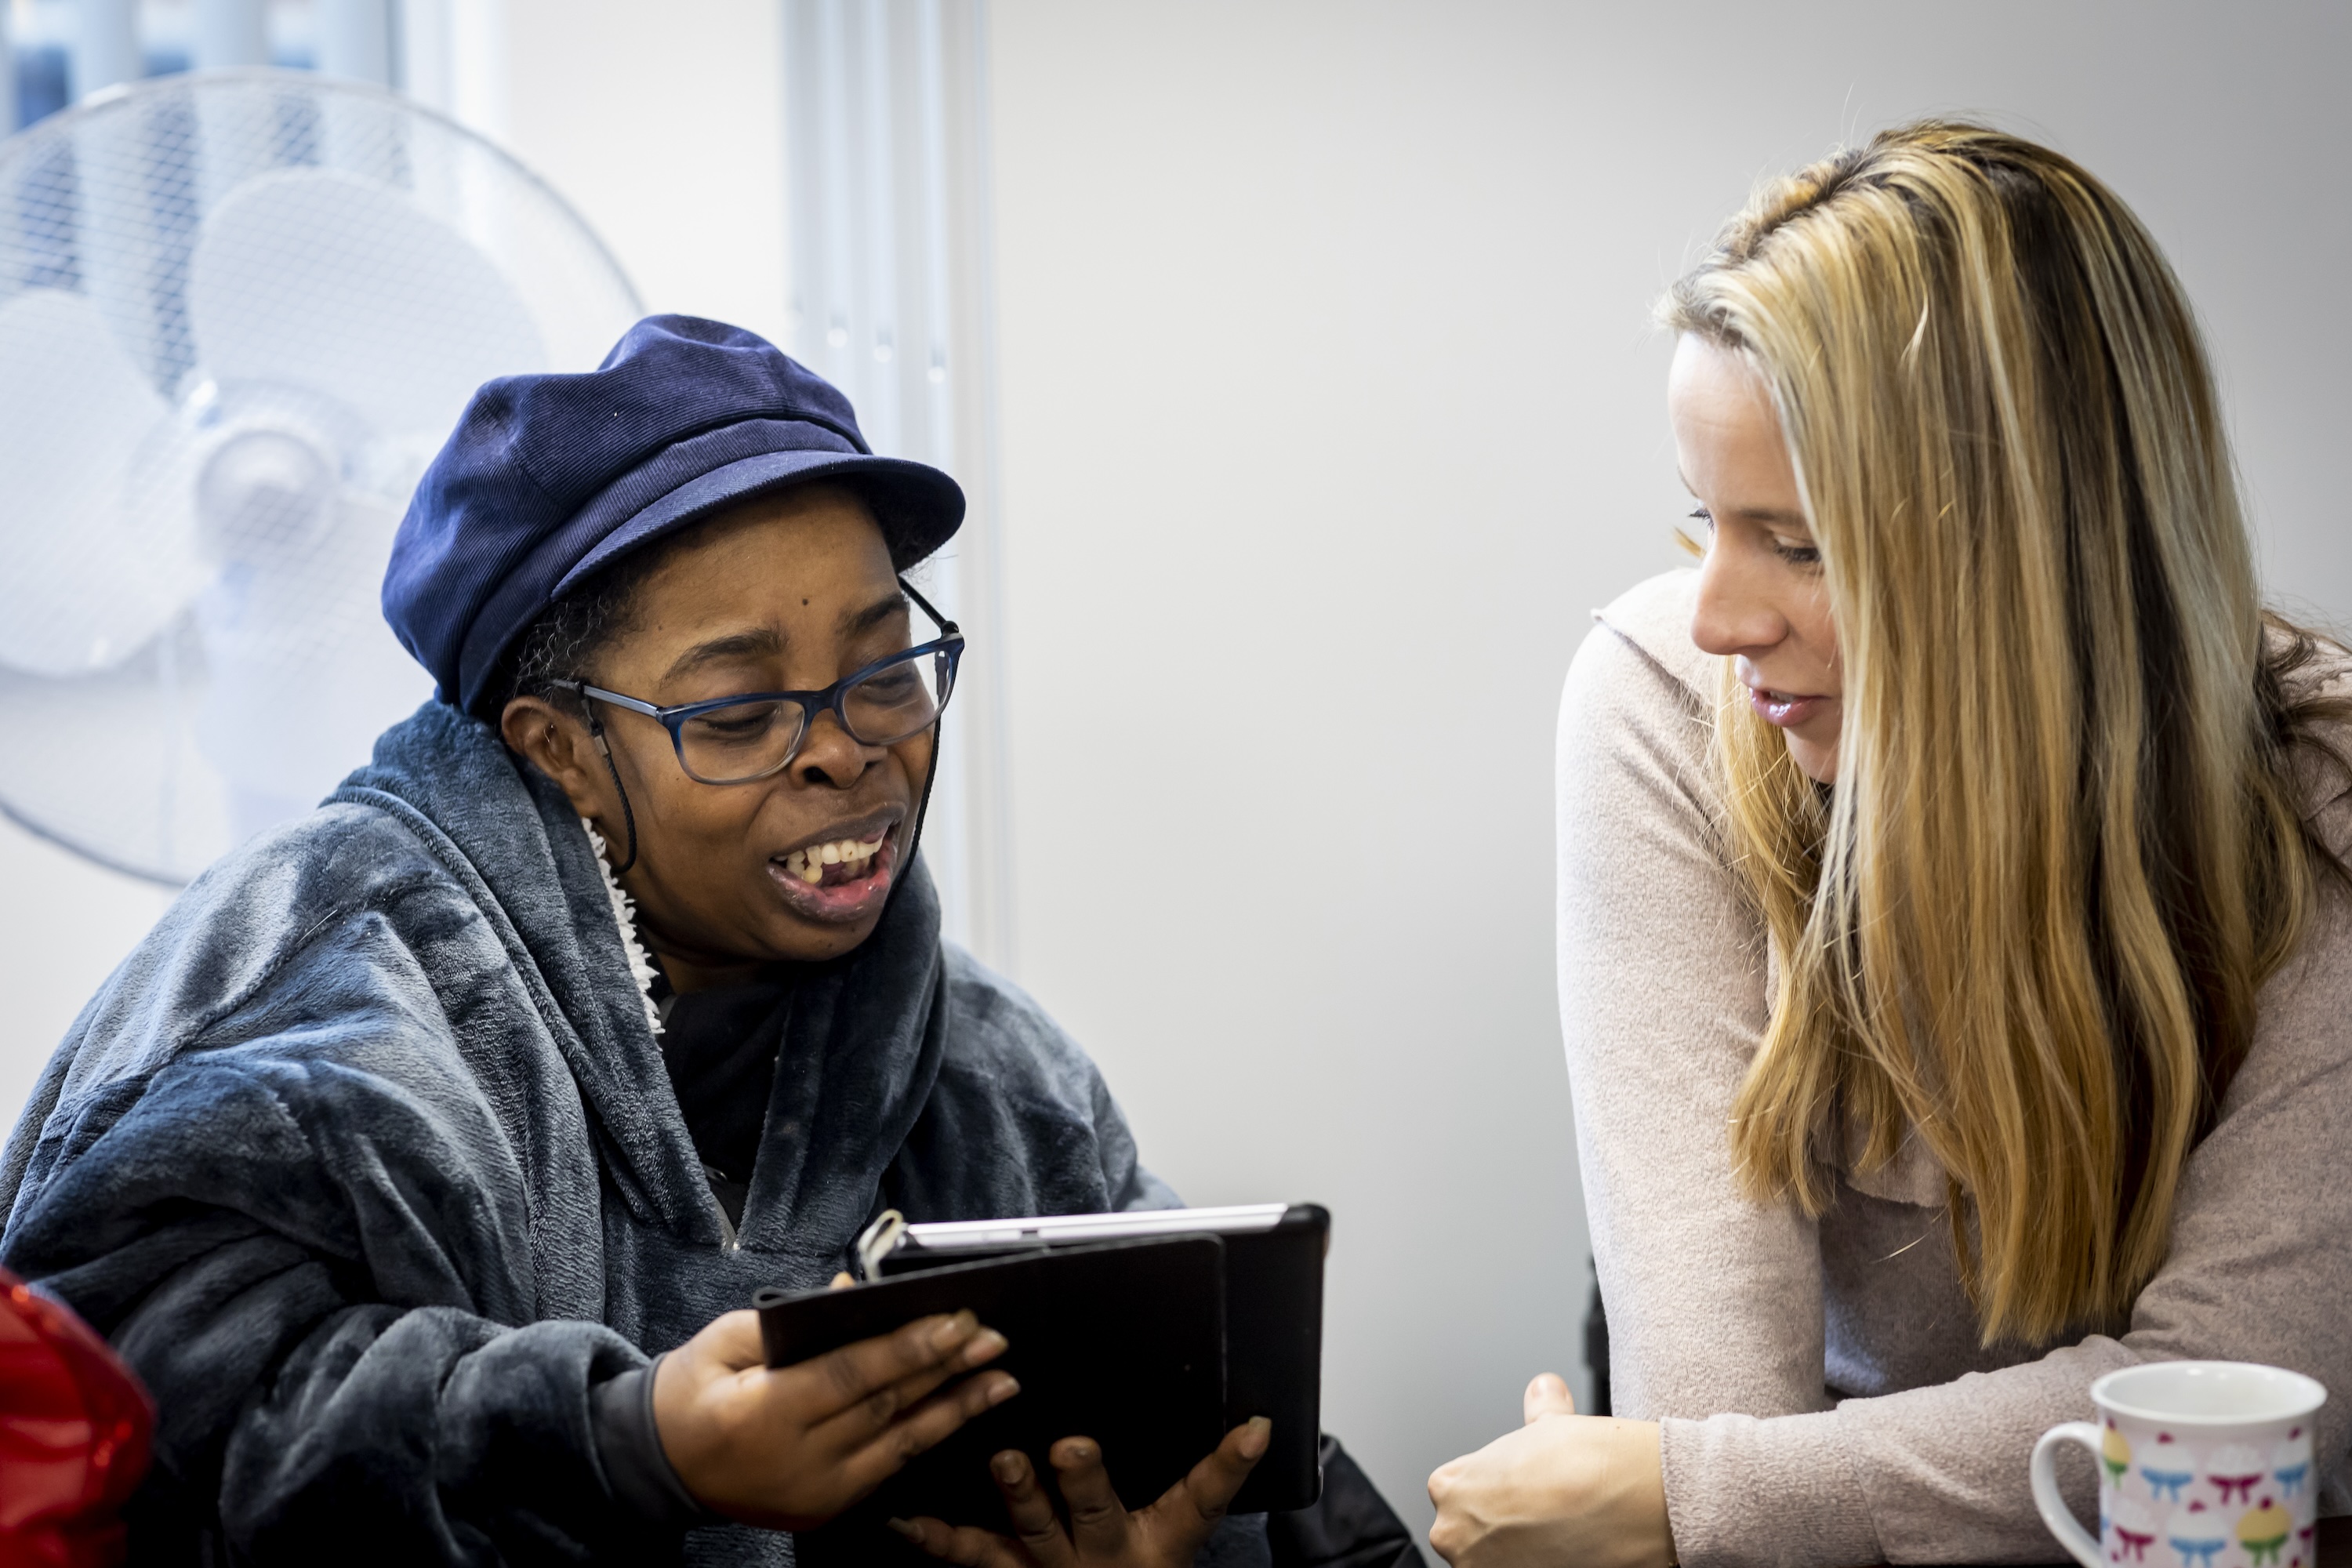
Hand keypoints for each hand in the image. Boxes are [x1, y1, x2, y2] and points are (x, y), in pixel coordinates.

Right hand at [653, 1306, 1017, 1528]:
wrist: (663, 1467)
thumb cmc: (692, 1392)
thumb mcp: (725, 1341)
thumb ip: (790, 1318)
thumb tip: (853, 1292)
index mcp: (763, 1414)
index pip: (852, 1375)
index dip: (909, 1347)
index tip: (959, 1320)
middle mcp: (796, 1461)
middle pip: (885, 1407)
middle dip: (946, 1370)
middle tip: (993, 1338)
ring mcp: (815, 1493)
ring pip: (900, 1444)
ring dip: (957, 1409)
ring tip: (1002, 1379)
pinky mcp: (826, 1510)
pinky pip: (889, 1469)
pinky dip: (929, 1437)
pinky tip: (962, 1412)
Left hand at [894, 1417, 1271, 1567]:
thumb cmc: (1139, 1563)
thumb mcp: (1179, 1525)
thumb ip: (1212, 1476)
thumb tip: (1256, 1427)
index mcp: (1157, 1538)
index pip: (1200, 1498)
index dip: (1224, 1466)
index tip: (1247, 1431)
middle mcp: (1103, 1553)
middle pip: (1098, 1514)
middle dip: (1085, 1482)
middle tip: (1072, 1447)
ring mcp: (1050, 1566)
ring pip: (1032, 1529)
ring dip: (1019, 1495)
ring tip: (1006, 1461)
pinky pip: (969, 1554)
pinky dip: (935, 1536)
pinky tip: (906, 1518)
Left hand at [1427, 1373, 1673, 1567]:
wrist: (1635, 1502)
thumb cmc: (1589, 1463)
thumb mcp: (1552, 1424)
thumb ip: (1537, 1409)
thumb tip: (1543, 1389)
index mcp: (1451, 1488)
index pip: (1459, 1492)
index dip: (1497, 1491)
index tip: (1525, 1489)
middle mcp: (1454, 1535)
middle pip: (1471, 1532)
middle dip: (1502, 1527)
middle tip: (1545, 1515)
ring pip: (1494, 1562)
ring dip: (1519, 1554)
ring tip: (1561, 1535)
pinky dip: (1542, 1566)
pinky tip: (1569, 1555)